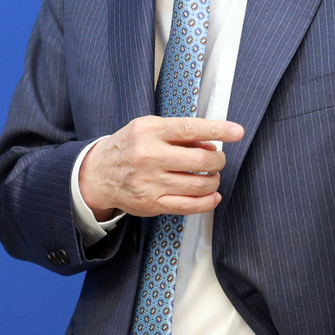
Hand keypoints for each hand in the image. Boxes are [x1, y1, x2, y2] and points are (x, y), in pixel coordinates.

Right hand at [79, 116, 243, 218]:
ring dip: (214, 181)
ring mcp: (151, 182)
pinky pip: (189, 206)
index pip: (190, 129)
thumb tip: (210, 146)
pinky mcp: (153, 204)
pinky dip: (208, 202)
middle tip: (218, 161)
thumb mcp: (147, 128)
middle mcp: (150, 156)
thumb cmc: (128, 146)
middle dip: (218, 161)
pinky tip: (212, 196)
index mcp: (150, 131)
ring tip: (211, 177)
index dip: (217, 130)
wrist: (98, 174)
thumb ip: (178, 134)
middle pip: (201, 161)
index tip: (237, 131)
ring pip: (199, 185)